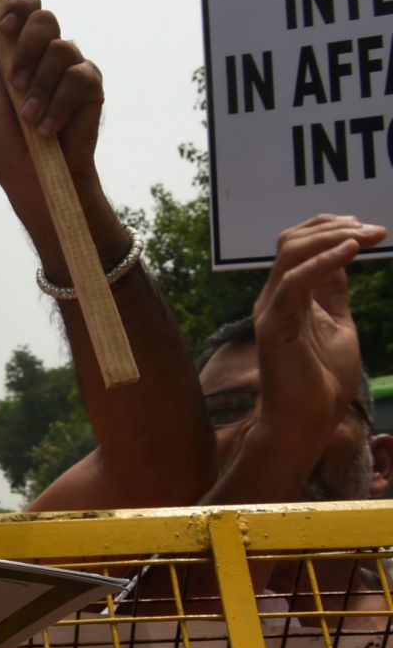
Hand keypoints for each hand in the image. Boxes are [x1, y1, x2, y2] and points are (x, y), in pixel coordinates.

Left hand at [0, 0, 103, 207]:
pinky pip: (79, 78)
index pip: (23, 9)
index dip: (16, 8)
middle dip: (26, 47)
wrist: (31, 179)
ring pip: (61, 48)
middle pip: (44, 18)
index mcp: (15, 52)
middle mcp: (44, 54)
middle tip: (14, 82)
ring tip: (28, 117)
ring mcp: (70, 69)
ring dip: (39, 85)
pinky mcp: (91, 88)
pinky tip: (47, 128)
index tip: (3, 28)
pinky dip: (58, 104)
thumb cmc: (1, 144)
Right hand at [252, 215, 386, 437]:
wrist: (307, 421)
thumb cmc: (322, 380)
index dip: (330, 228)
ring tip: (368, 235)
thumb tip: (342, 258)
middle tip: (376, 229)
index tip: (370, 229)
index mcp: (286, 296)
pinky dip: (324, 261)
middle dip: (334, 225)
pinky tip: (351, 251)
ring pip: (291, 253)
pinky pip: (295, 282)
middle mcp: (273, 297)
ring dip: (333, 236)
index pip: (297, 245)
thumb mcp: (337, 324)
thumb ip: (333, 292)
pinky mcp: (275, 326)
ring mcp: (271, 310)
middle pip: (291, 240)